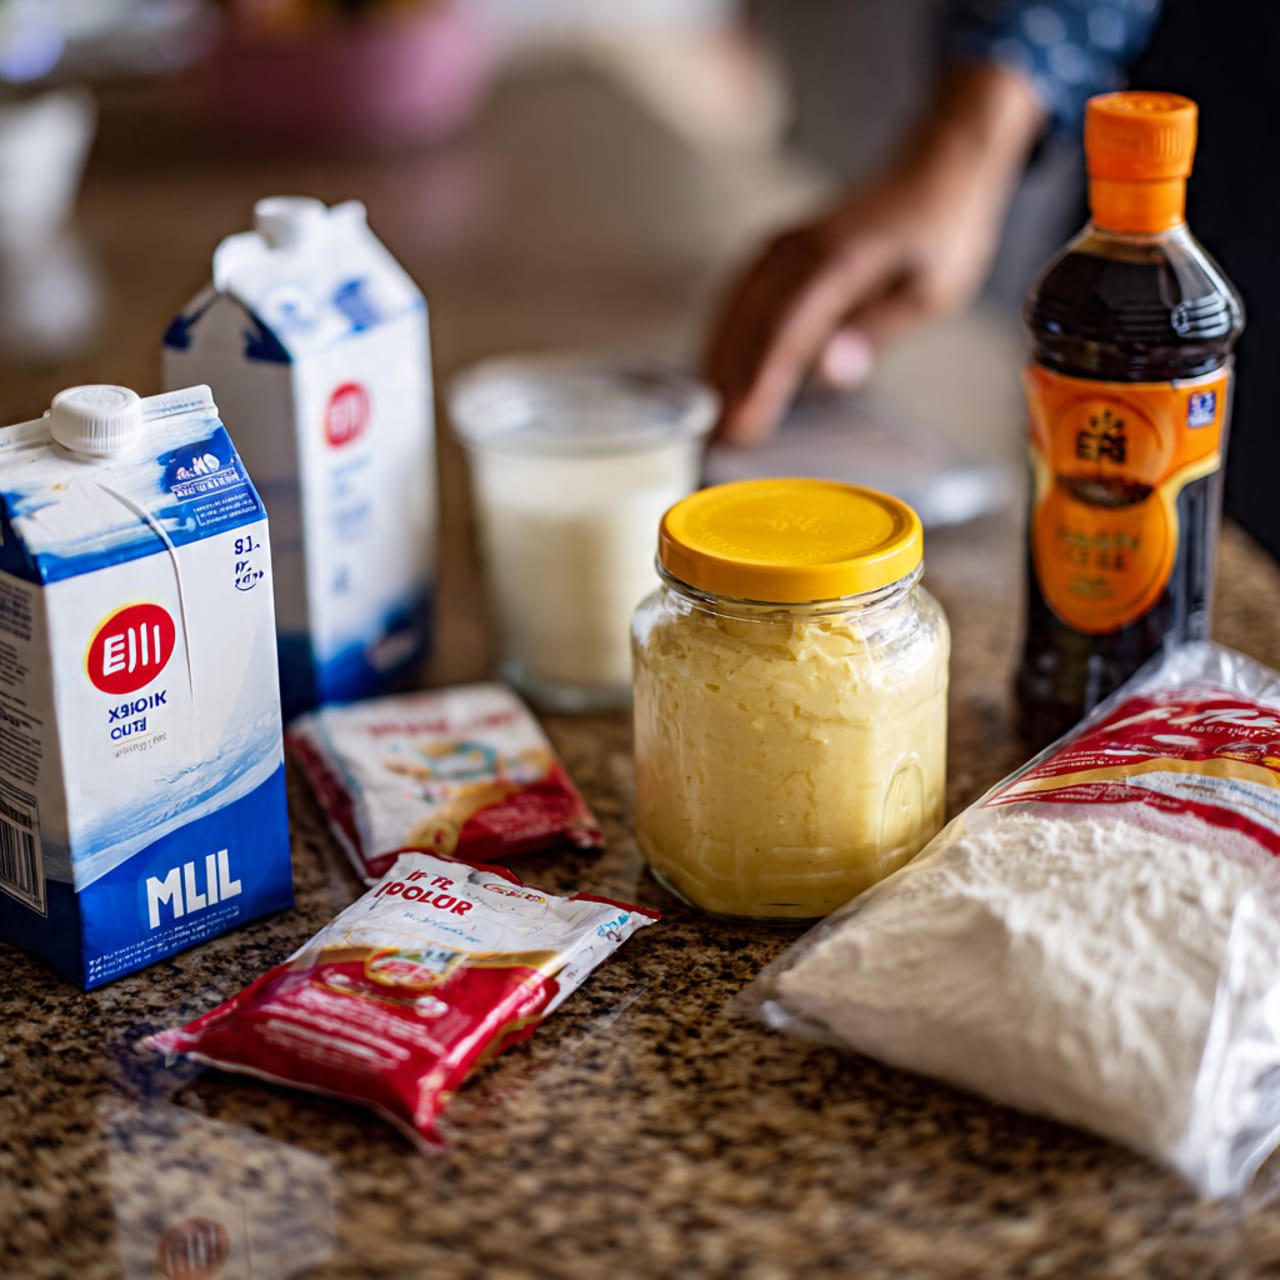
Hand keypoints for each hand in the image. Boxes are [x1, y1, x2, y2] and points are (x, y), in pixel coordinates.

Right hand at [706, 64, 1043, 442]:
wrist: (934, 166)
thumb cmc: (939, 229)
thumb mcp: (931, 289)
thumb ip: (876, 329)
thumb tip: (829, 372)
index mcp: (837, 261)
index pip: (784, 331)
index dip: (759, 382)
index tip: (743, 424)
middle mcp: (799, 250)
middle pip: (750, 326)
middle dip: (730, 385)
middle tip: (720, 439)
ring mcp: (783, 248)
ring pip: (736, 312)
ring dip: (720, 364)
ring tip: (713, 415)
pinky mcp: (778, 252)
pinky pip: (740, 298)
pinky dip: (726, 337)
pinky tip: (719, 367)